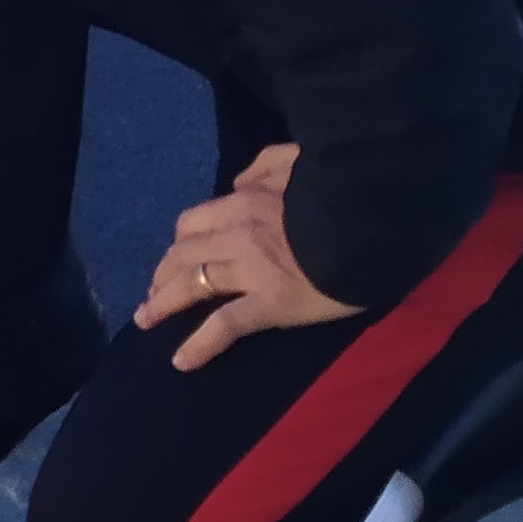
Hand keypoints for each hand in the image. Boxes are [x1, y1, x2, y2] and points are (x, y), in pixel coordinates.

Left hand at [133, 144, 363, 371]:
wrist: (378, 218)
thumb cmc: (344, 190)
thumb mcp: (299, 159)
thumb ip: (264, 165)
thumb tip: (237, 182)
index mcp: (244, 201)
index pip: (195, 222)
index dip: (179, 242)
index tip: (175, 256)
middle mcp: (236, 234)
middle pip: (183, 254)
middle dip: (162, 274)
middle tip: (152, 293)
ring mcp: (250, 270)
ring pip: (192, 285)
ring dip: (163, 304)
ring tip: (145, 320)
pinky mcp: (270, 302)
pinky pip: (225, 325)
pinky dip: (199, 345)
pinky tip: (181, 362)